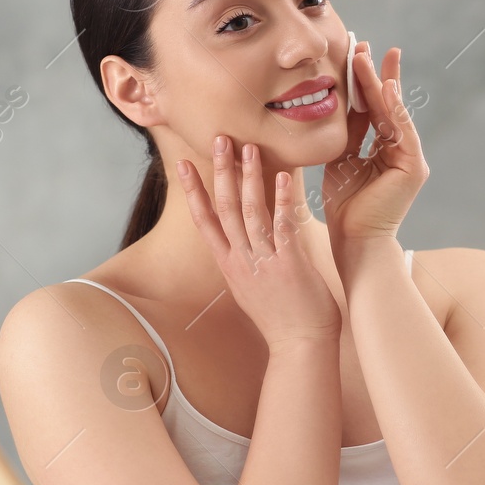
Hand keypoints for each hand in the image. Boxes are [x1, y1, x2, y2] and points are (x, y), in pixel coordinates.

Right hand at [177, 135, 342, 347]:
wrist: (300, 346)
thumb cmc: (281, 316)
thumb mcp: (250, 287)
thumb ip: (243, 261)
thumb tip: (239, 241)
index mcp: (229, 265)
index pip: (204, 221)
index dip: (194, 191)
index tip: (184, 164)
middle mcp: (241, 261)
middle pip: (224, 208)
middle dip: (220, 171)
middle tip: (217, 138)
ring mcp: (263, 262)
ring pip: (250, 212)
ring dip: (248, 177)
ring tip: (248, 147)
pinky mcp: (289, 265)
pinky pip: (283, 226)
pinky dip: (282, 200)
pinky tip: (283, 177)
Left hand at [323, 40, 428, 256]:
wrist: (355, 242)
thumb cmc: (345, 208)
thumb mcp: (341, 161)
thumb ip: (347, 135)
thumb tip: (339, 104)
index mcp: (383, 151)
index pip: (373, 110)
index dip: (364, 83)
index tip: (356, 54)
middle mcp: (400, 152)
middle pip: (386, 105)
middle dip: (375, 74)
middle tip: (366, 44)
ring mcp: (410, 159)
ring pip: (393, 113)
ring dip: (379, 84)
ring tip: (367, 57)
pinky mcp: (414, 168)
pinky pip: (402, 131)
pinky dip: (394, 109)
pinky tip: (385, 86)